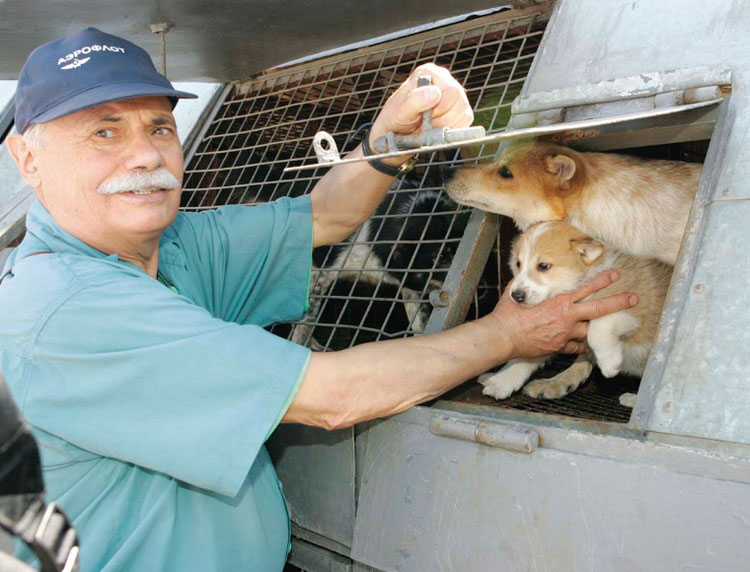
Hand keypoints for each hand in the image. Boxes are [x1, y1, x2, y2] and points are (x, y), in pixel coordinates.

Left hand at [369, 63, 473, 143]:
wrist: (395, 134)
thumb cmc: (394, 119)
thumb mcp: (399, 111)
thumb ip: (415, 101)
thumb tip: (435, 93)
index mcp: (429, 73)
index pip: (451, 90)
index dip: (439, 109)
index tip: (423, 116)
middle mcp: (445, 81)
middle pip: (460, 102)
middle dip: (442, 119)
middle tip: (424, 124)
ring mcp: (454, 96)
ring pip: (464, 114)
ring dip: (445, 126)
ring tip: (428, 126)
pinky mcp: (460, 110)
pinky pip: (465, 122)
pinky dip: (450, 130)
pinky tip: (436, 129)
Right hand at [490, 271, 637, 357]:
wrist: (504, 336)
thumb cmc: (508, 313)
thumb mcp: (519, 292)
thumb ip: (529, 285)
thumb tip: (526, 275)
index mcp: (559, 302)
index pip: (586, 289)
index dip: (603, 281)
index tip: (615, 275)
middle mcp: (567, 317)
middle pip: (599, 309)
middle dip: (618, 303)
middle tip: (634, 298)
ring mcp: (566, 334)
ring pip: (591, 331)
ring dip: (600, 328)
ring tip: (613, 326)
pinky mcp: (560, 348)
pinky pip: (578, 347)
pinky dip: (583, 345)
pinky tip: (587, 344)